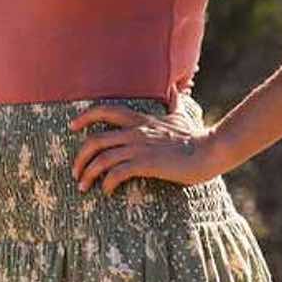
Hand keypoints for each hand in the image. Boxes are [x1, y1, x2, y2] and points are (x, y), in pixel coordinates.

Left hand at [68, 102, 217, 195]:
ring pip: (102, 159)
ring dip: (88, 175)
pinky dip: (107, 183)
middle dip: (79, 158)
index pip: (105, 110)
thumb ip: (174, 103)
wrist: (210, 151)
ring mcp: (140, 148)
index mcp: (140, 120)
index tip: (71, 127)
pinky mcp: (146, 164)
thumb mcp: (182, 115)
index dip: (85, 117)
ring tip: (83, 188)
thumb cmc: (196, 137)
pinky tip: (107, 191)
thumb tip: (175, 89)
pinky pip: (117, 173)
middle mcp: (135, 132)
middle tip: (75, 173)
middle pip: (95, 140)